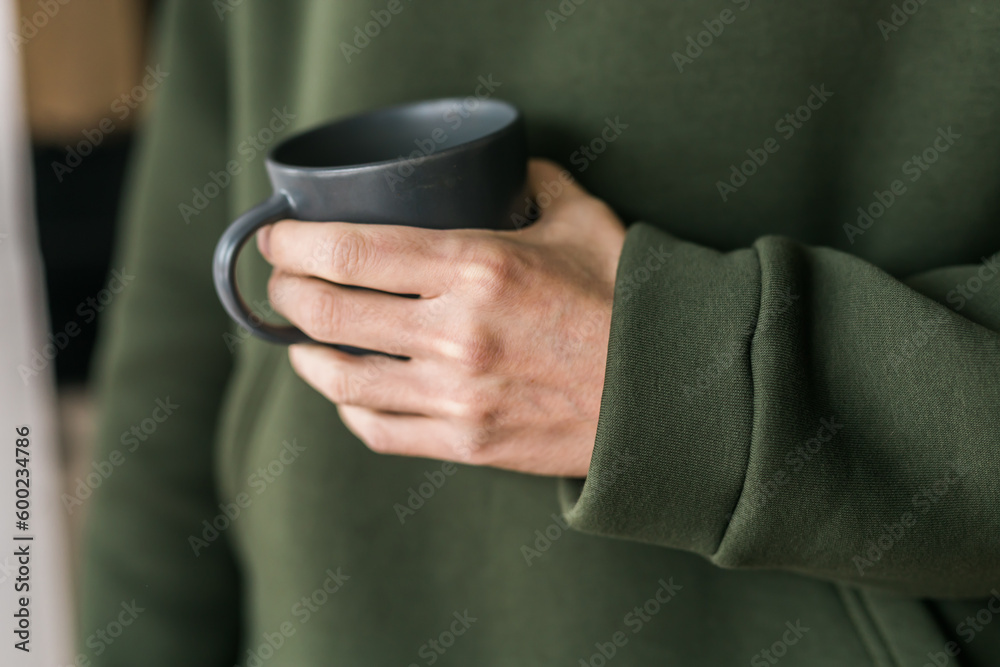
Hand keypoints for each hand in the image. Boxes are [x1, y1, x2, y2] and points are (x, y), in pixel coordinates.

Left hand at [258, 159, 625, 476]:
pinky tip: (343, 389)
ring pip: (343, 379)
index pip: (352, 251)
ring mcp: (458, 396)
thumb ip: (535, 181)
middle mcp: (457, 333)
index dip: (296, 243)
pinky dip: (348, 408)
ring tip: (297, 336)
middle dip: (288, 292)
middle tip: (281, 279)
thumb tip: (504, 167)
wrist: (668, 397)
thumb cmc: (627, 304)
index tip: (275, 237)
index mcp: (480, 267)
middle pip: (331, 312)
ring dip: (304, 353)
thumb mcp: (584, 221)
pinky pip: (380, 431)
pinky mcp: (468, 443)